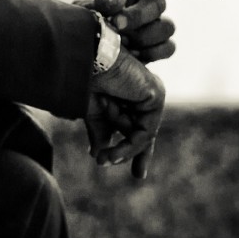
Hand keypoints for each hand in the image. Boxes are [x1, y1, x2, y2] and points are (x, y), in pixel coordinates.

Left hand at [76, 0, 176, 62]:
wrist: (84, 49)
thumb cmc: (84, 22)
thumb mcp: (84, 9)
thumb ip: (100, 1)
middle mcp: (146, 2)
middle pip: (159, 3)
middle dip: (139, 15)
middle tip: (117, 24)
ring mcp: (154, 24)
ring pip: (167, 26)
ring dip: (144, 36)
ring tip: (121, 43)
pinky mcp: (157, 46)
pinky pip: (169, 47)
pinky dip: (151, 52)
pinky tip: (132, 55)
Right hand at [85, 47, 165, 179]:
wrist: (83, 61)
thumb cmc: (84, 81)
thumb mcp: (93, 114)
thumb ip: (101, 133)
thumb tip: (99, 155)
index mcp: (129, 96)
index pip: (138, 127)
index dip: (136, 149)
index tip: (140, 175)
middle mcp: (144, 93)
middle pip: (145, 132)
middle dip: (136, 154)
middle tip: (139, 175)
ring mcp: (151, 93)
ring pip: (143, 135)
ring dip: (122, 149)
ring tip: (103, 160)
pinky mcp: (155, 94)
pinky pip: (145, 132)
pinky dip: (129, 145)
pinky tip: (110, 154)